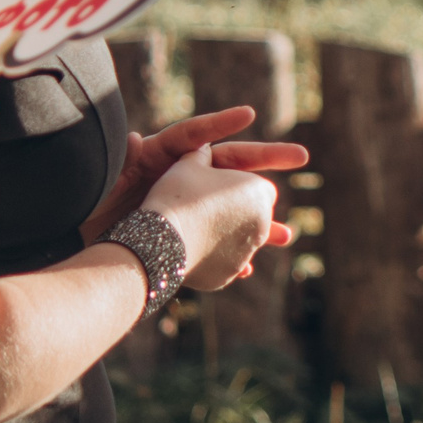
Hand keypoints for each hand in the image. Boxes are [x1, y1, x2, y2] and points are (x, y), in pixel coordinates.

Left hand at [80, 106, 290, 243]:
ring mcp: (181, 207)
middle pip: (228, 167)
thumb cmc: (80, 198)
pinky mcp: (176, 236)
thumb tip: (130, 138)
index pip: (195, 134)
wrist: (64, 234)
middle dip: (265, 164)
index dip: (220, 122)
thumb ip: (118, 159)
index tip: (248, 115)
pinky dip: (230, 254)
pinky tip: (249, 269)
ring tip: (286, 236)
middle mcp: (177, 178)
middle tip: (301, 156)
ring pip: (229, 209)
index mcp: (160, 155)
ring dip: (258, 222)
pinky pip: (214, 241)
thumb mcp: (99, 177)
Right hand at [142, 144, 295, 289]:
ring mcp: (247, 252)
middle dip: (242, 214)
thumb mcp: (188, 164)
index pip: (262, 189)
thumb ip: (202, 156)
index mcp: (258, 191)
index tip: (230, 189)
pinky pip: (226, 263)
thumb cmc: (176, 195)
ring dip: (231, 237)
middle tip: (223, 213)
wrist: (159, 239)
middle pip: (258, 218)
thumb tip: (204, 148)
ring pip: (243, 243)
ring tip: (208, 234)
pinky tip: (198, 251)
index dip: (244, 187)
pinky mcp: (229, 274)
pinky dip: (216, 258)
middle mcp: (261, 223)